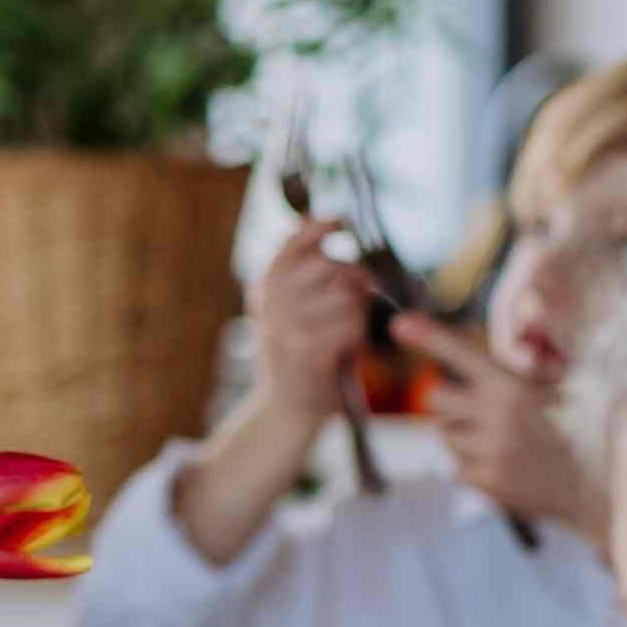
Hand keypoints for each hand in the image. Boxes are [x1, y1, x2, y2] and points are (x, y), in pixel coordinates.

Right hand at [248, 216, 378, 425]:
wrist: (288, 409)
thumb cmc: (299, 354)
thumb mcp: (290, 307)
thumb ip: (302, 267)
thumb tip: (312, 217)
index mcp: (265, 290)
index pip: (291, 245)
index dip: (318, 228)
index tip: (341, 221)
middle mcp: (270, 305)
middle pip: (329, 267)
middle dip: (355, 277)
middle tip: (361, 295)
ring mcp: (286, 329)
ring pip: (345, 297)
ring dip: (358, 313)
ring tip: (348, 331)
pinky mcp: (306, 352)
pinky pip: (349, 326)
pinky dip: (357, 338)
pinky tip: (348, 350)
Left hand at [394, 312, 605, 542]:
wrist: (603, 485)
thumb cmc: (587, 429)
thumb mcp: (566, 387)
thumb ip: (529, 370)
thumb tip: (507, 354)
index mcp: (513, 387)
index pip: (461, 355)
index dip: (428, 337)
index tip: (397, 323)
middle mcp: (494, 418)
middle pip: (435, 397)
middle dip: (447, 399)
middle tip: (474, 406)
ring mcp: (487, 452)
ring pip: (445, 435)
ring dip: (463, 434)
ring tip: (504, 440)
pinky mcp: (485, 482)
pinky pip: (457, 466)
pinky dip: (473, 463)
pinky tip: (507, 463)